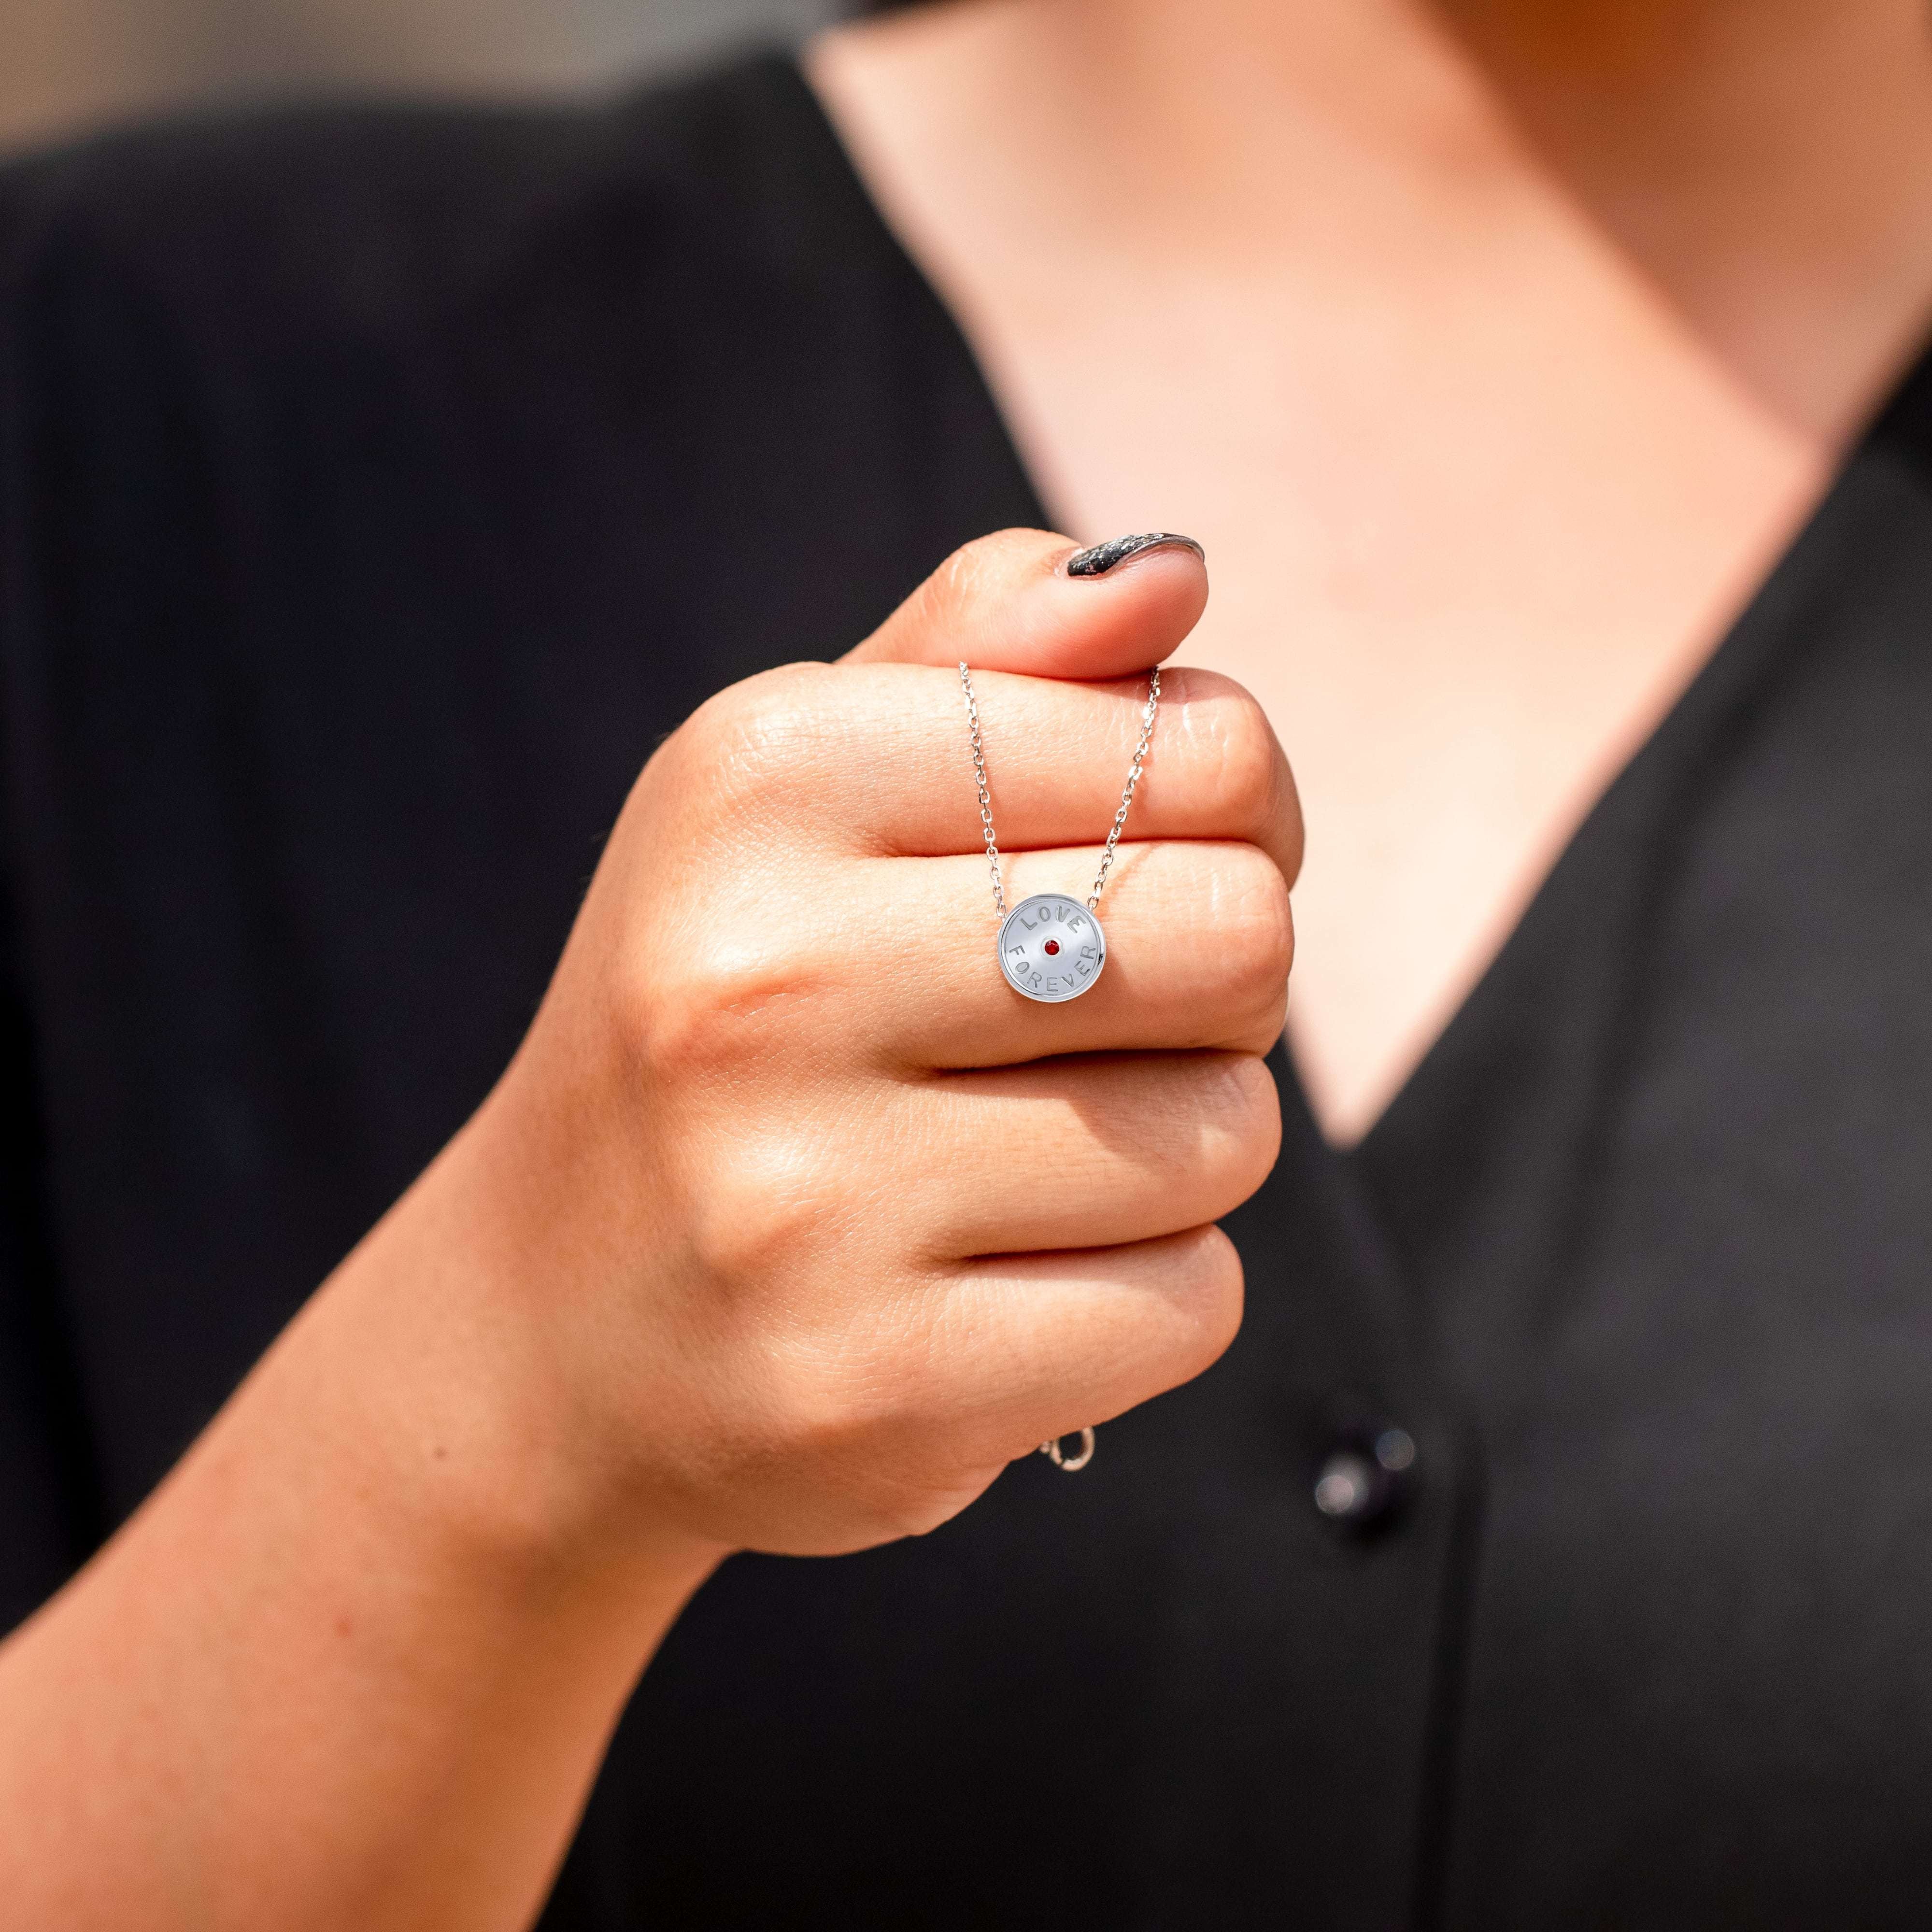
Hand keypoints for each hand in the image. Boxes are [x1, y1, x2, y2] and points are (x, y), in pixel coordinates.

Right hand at [459, 529, 1301, 1558]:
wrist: (553, 1327)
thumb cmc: (726, 1019)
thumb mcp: (802, 792)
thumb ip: (987, 651)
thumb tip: (1176, 573)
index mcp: (760, 778)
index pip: (1200, 750)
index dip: (1229, 813)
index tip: (1145, 862)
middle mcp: (760, 980)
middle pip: (1237, 937)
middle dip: (1219, 984)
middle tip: (1098, 1022)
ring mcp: (804, 1206)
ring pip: (1228, 1137)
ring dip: (1176, 1149)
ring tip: (1020, 1160)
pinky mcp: (875, 1393)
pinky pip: (1190, 1306)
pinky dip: (1145, 1295)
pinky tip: (1005, 1283)